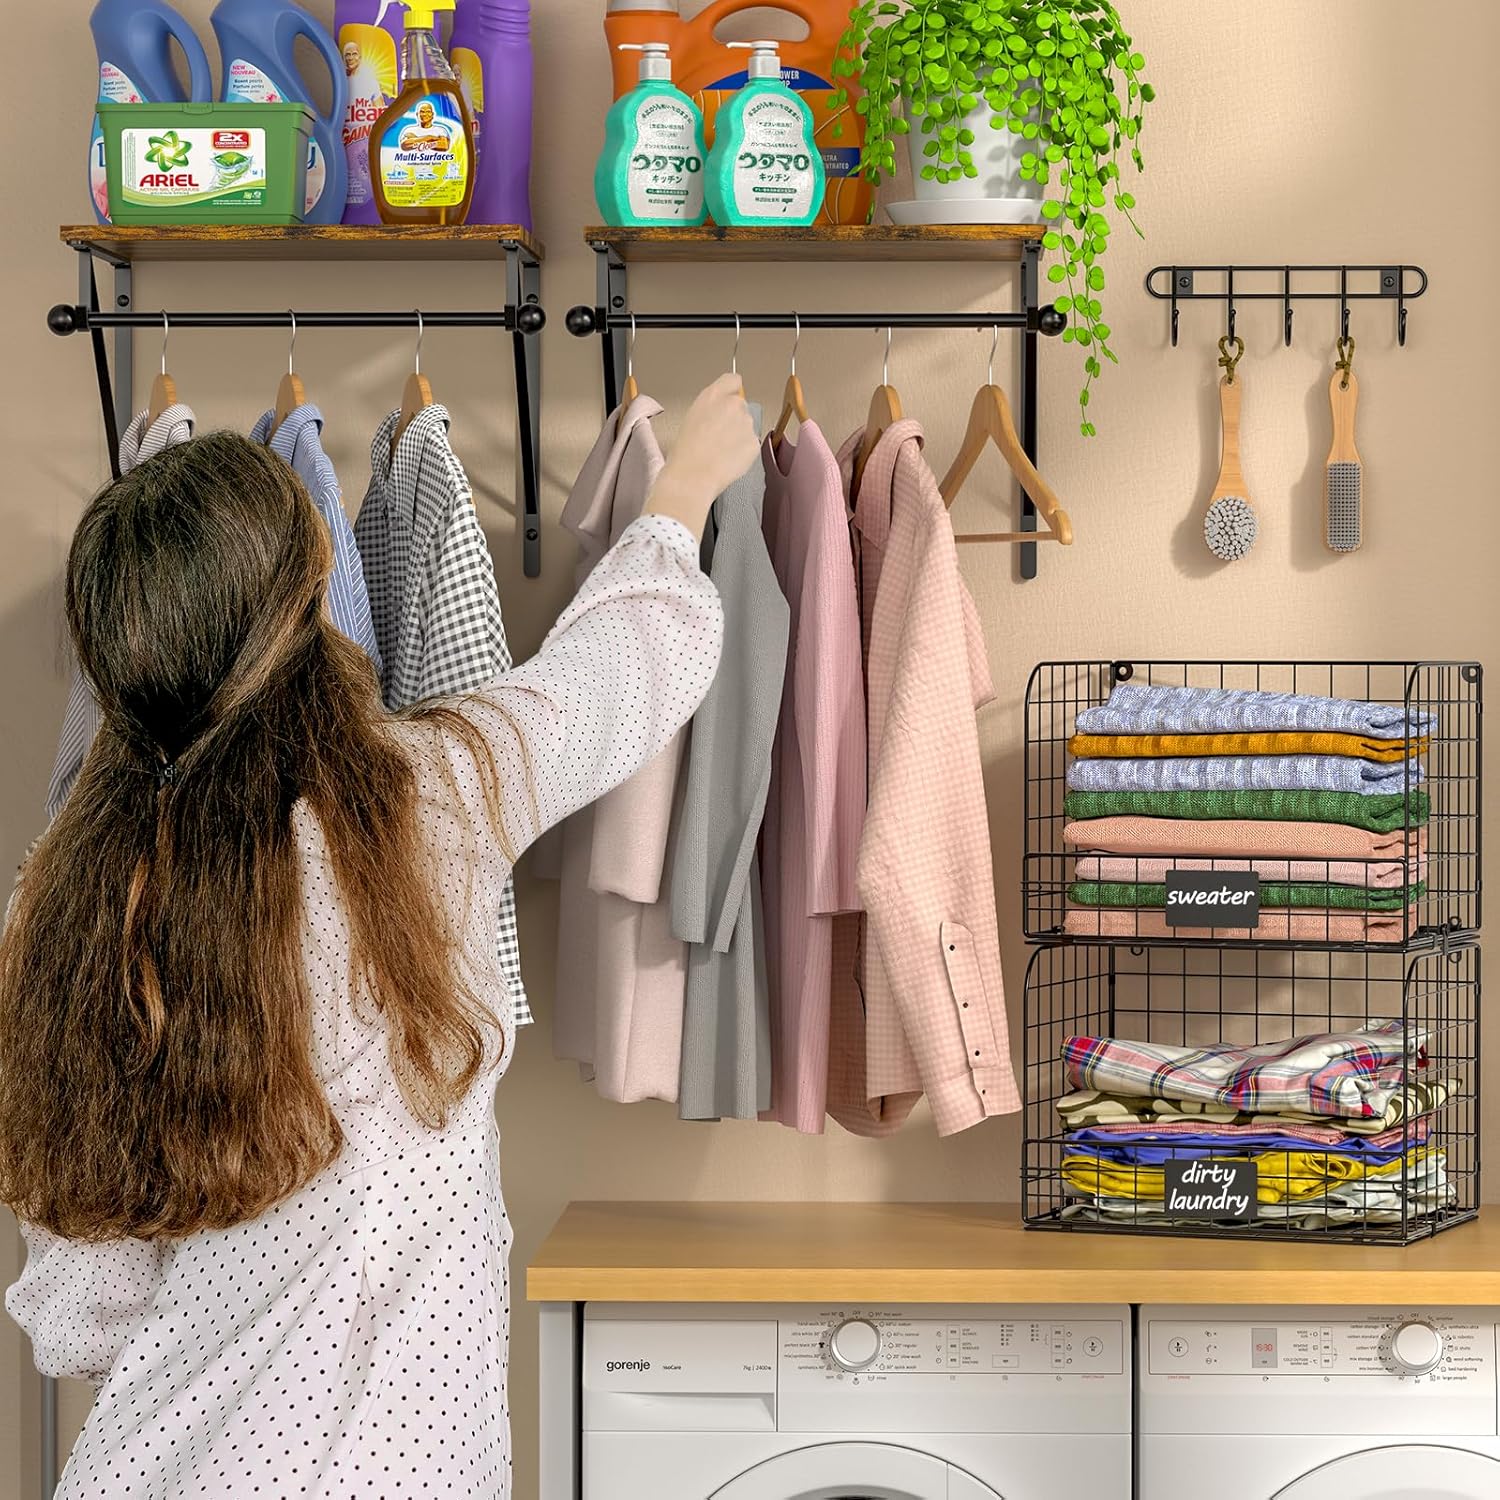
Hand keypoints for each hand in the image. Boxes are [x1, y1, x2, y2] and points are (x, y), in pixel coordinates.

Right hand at [645, 374, 761, 537]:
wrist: (692, 476)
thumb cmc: (685, 452)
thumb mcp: (692, 417)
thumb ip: (711, 409)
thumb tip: (720, 414)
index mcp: (712, 395)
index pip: (733, 380)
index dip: (732, 391)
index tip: (729, 400)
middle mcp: (733, 404)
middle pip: (741, 406)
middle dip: (735, 418)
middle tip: (720, 436)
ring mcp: (746, 423)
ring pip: (747, 426)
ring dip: (740, 435)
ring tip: (721, 452)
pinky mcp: (754, 442)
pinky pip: (752, 444)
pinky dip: (744, 452)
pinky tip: (729, 460)